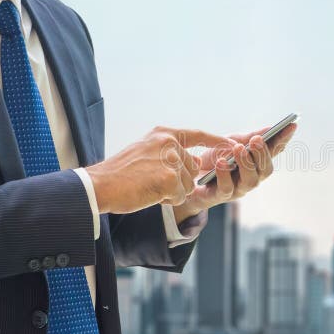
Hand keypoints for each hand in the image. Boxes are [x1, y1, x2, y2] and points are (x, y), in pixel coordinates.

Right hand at [86, 127, 235, 213]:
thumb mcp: (147, 153)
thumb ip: (172, 154)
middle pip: (192, 168)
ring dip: (171, 192)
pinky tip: (150, 194)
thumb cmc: (121, 173)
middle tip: (151, 181)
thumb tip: (199, 163)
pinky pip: (180, 196)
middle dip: (178, 181)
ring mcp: (170, 159)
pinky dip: (167, 200)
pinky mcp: (169, 178)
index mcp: (164, 134)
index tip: (234, 143)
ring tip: (149, 186)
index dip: (216, 141)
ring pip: (187, 184)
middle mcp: (169, 143)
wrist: (100, 185)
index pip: (197, 135)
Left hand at [172, 123, 296, 219]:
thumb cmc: (215, 160)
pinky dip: (225, 174)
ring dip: (246, 164)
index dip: (284, 140)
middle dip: (262, 154)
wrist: (189, 176)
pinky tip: (221, 163)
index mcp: (256, 163)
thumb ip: (249, 138)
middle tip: (256, 140)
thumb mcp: (231, 143)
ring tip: (239, 149)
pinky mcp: (221, 196)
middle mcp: (252, 177)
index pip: (274, 151)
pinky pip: (227, 187)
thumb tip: (270, 128)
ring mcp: (239, 189)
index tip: (292, 125)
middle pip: (266, 169)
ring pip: (250, 180)